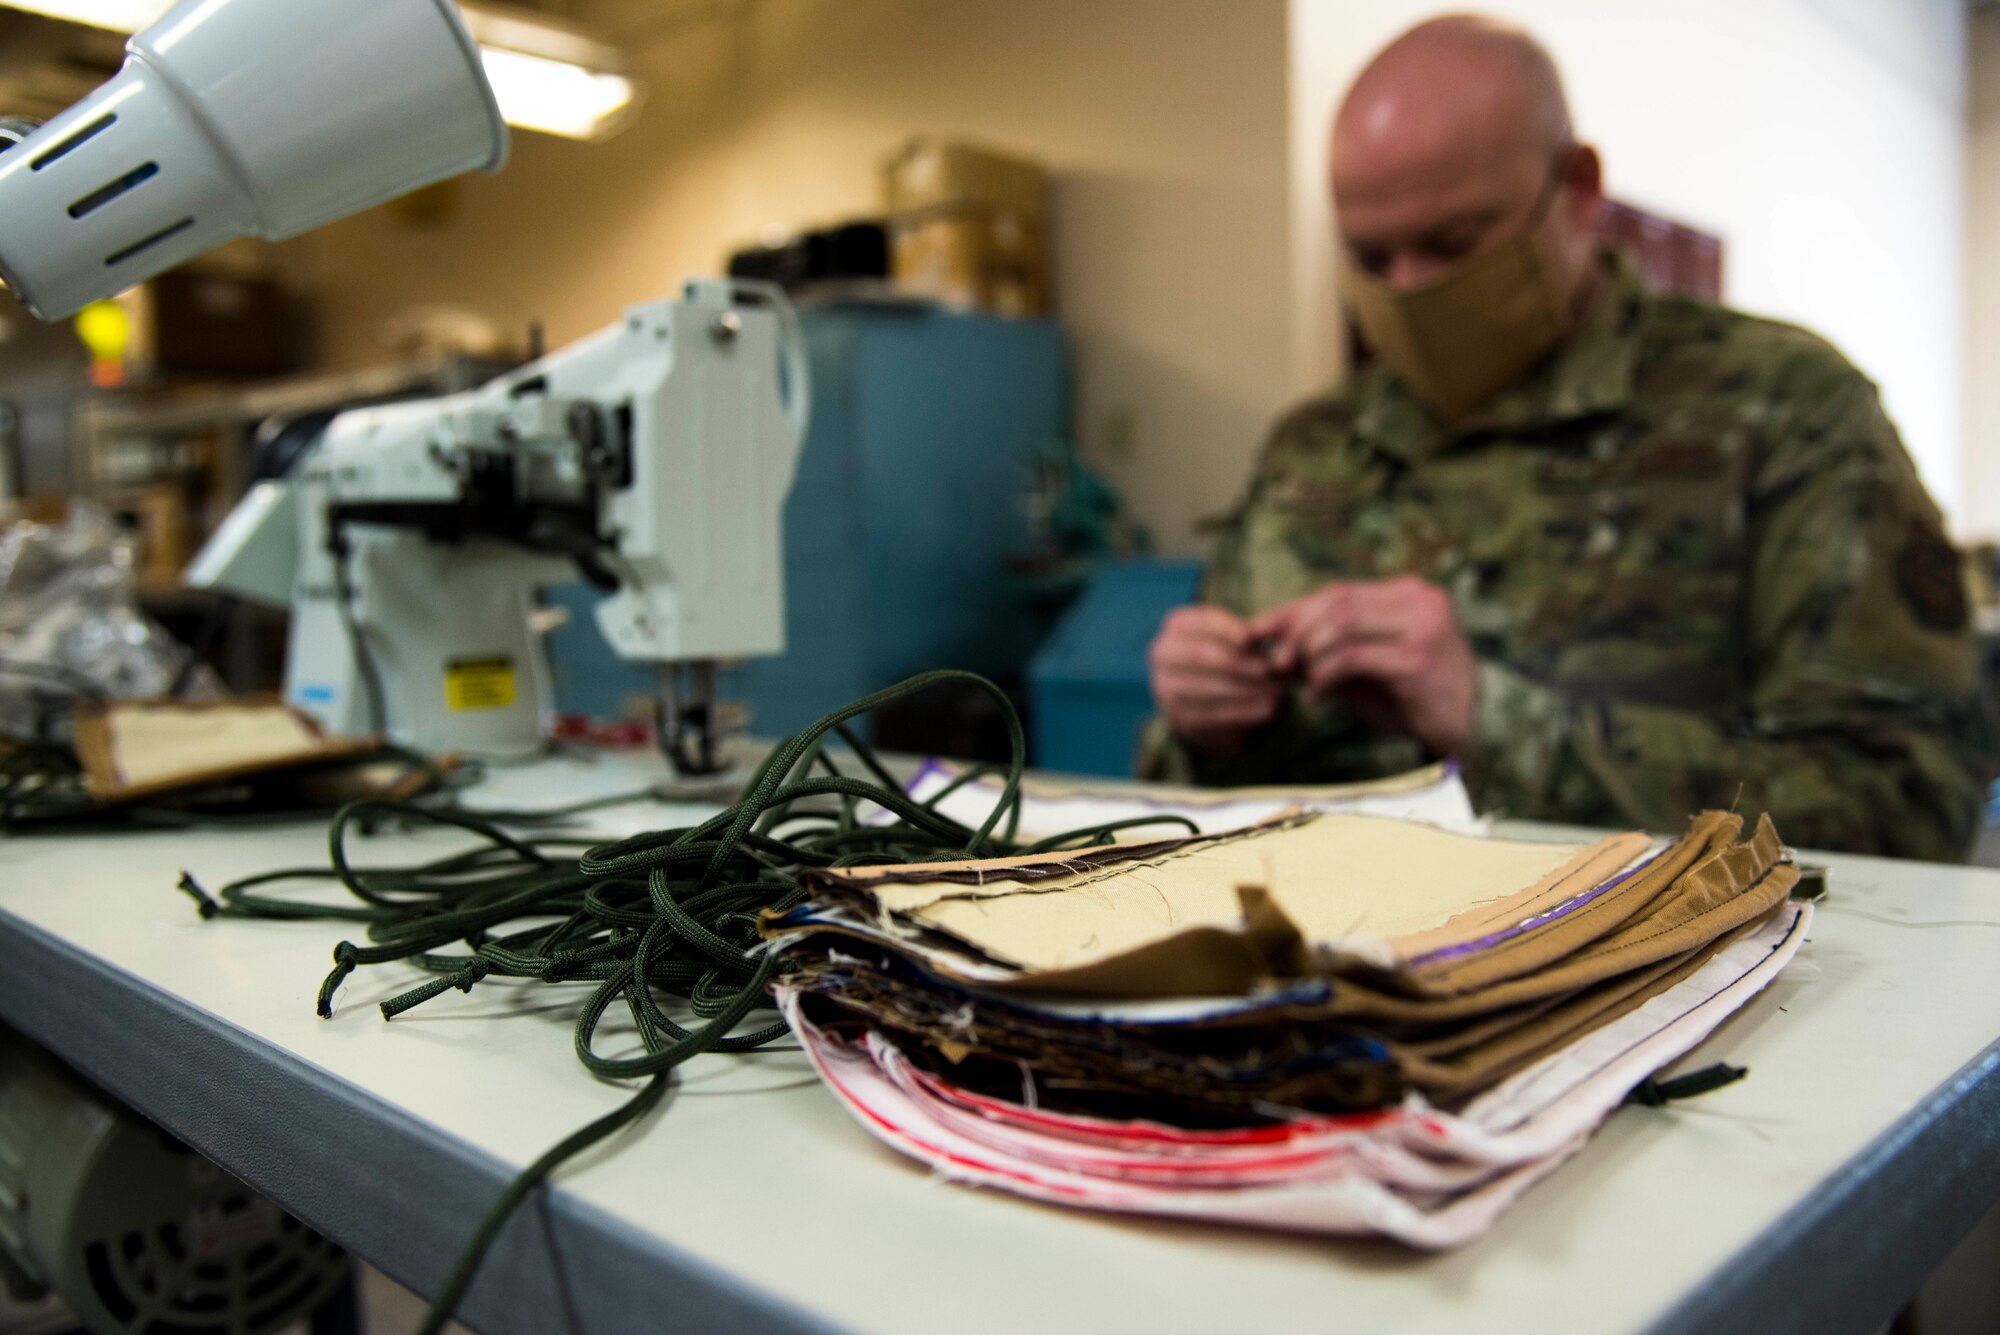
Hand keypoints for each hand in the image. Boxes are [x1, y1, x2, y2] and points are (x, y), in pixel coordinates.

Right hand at [1147, 605, 1283, 751]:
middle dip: (1237, 663)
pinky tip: (1267, 711)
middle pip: (1200, 655)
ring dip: (1244, 691)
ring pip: (1205, 687)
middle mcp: (1163, 654)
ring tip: (1275, 692)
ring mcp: (1165, 687)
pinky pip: (1211, 715)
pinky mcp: (1177, 717)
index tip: (1252, 640)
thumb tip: (1262, 637)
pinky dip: (1242, 713)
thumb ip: (1249, 635)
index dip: (1227, 631)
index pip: (1202, 623)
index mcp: (1177, 625)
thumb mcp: (1238, 639)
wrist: (1211, 699)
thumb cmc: (1232, 657)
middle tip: (1268, 670)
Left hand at [1251, 576, 1476, 755]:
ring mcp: (1422, 627)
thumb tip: (1274, 642)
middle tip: (1274, 662)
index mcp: (1408, 593)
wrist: (1465, 730)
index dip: (1294, 610)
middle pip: (1337, 603)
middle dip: (1296, 631)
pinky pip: (1351, 657)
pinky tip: (1317, 696)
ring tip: (1295, 680)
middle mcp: (1419, 601)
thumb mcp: (1366, 666)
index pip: (1339, 592)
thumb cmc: (1412, 698)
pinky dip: (1324, 675)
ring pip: (1342, 625)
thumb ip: (1329, 648)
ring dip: (1308, 654)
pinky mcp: (1417, 660)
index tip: (1257, 630)